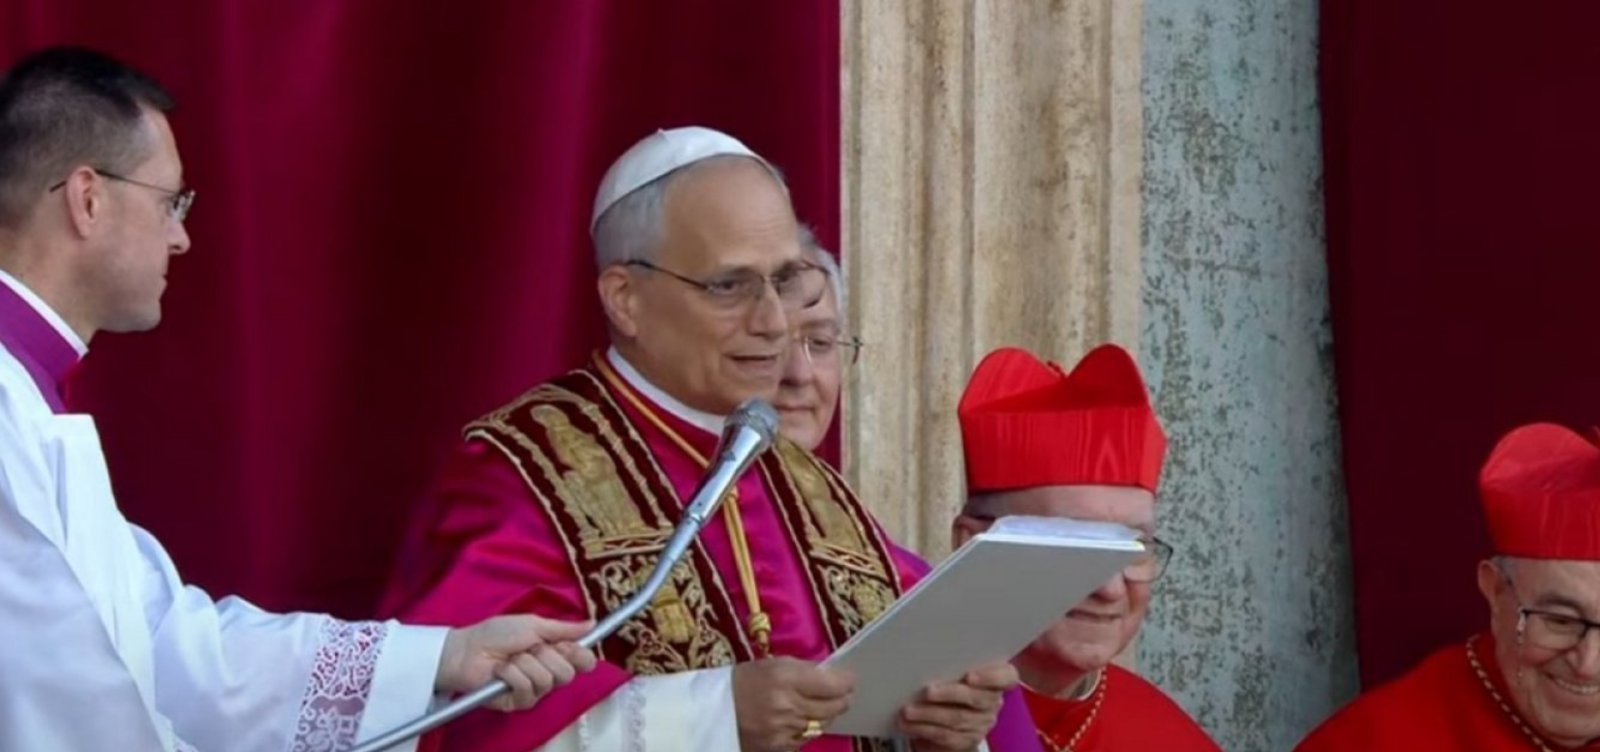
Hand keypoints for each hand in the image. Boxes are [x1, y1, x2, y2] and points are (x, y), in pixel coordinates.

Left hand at [436, 615, 597, 710]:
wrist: (468, 650)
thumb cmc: (497, 634)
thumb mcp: (533, 624)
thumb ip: (564, 629)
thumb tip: (592, 624)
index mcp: (555, 653)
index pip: (583, 661)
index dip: (580, 655)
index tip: (569, 647)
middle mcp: (548, 672)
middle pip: (568, 673)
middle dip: (546, 655)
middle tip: (529, 648)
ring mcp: (534, 690)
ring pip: (547, 681)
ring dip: (525, 664)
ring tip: (510, 659)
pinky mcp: (518, 703)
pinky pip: (527, 690)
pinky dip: (513, 675)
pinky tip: (501, 671)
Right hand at [732, 657, 854, 750]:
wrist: (710, 713)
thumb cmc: (742, 681)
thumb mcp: (772, 665)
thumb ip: (804, 670)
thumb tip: (832, 676)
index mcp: (785, 677)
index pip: (834, 684)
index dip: (847, 681)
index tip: (849, 678)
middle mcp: (788, 705)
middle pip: (834, 706)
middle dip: (843, 698)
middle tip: (844, 693)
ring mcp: (785, 731)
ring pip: (823, 724)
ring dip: (826, 715)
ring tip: (822, 706)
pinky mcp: (780, 749)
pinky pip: (806, 739)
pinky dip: (808, 730)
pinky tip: (801, 721)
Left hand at [900, 661, 1017, 751]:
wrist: (951, 709)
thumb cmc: (952, 678)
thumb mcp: (956, 666)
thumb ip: (952, 661)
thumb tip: (927, 648)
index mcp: (998, 678)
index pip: (1007, 677)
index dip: (990, 677)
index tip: (970, 676)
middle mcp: (993, 701)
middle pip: (976, 698)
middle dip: (949, 694)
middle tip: (927, 691)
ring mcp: (982, 722)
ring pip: (957, 719)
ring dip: (929, 715)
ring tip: (908, 710)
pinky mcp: (968, 739)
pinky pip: (947, 736)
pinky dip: (925, 729)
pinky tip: (909, 725)